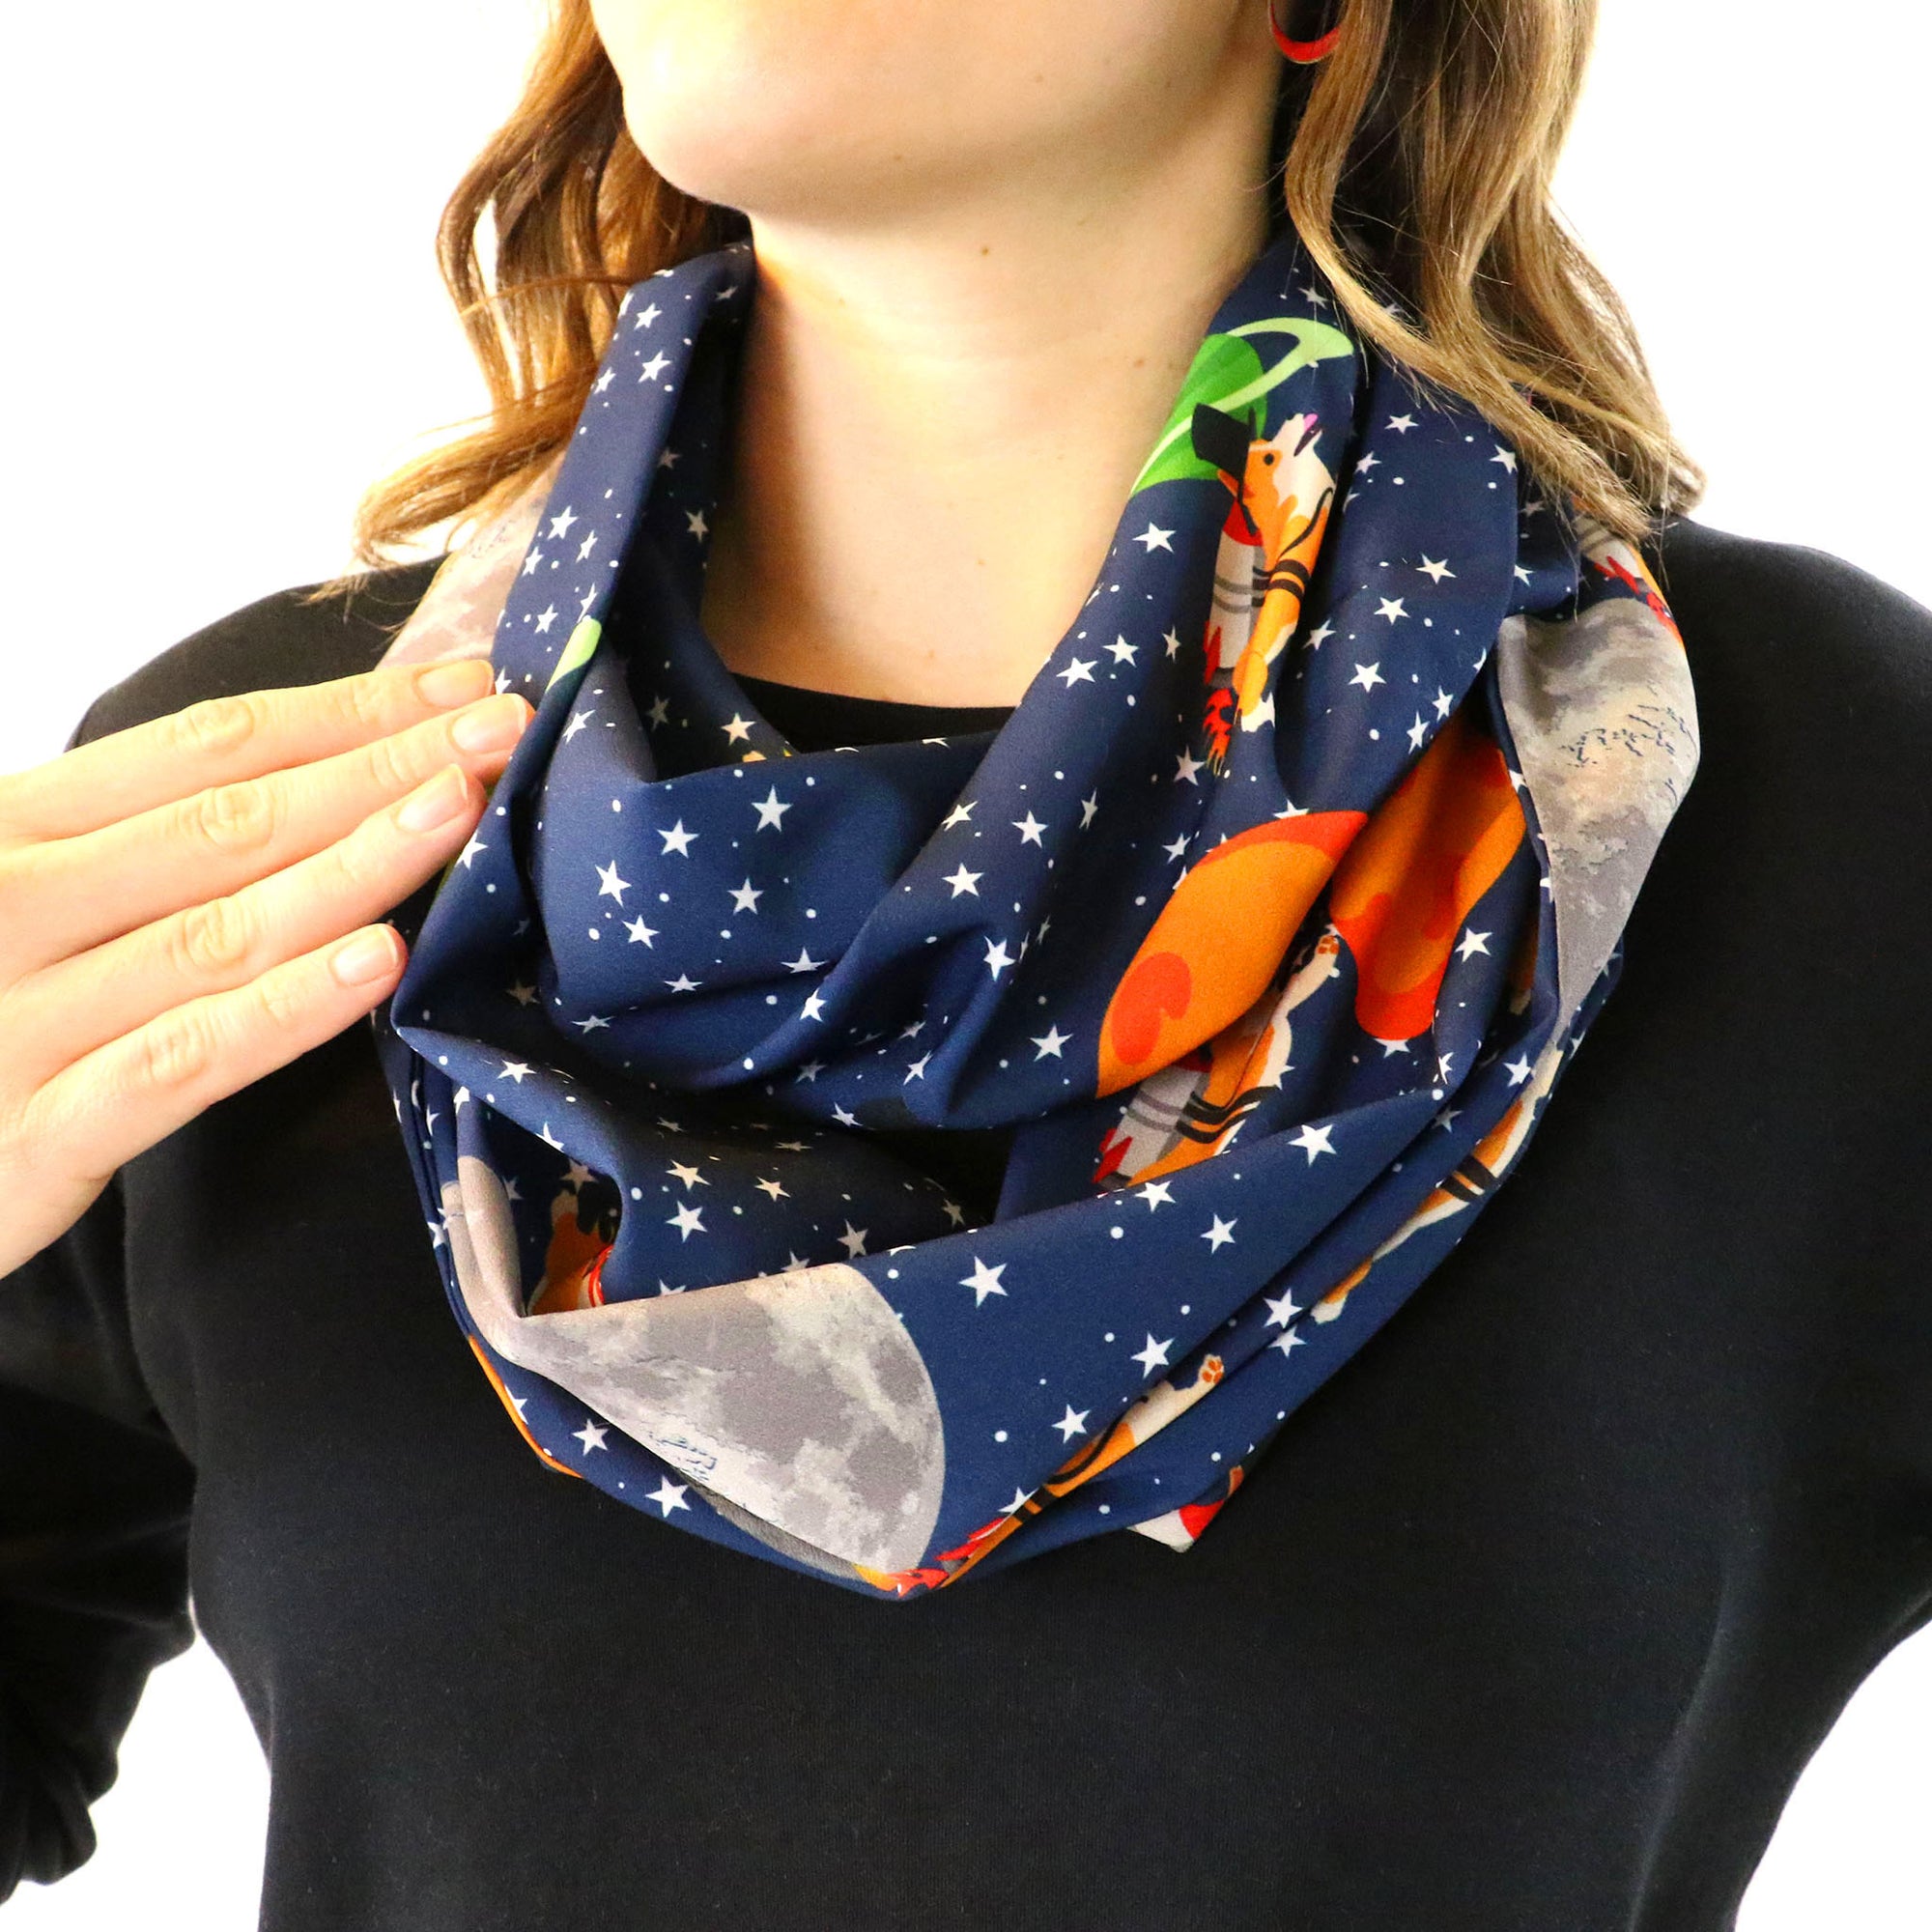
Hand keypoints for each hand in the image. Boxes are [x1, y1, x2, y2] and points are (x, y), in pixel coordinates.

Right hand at [0, 657, 532, 1277]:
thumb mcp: (13, 894)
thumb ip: (131, 843)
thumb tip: (315, 771)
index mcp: (8, 825)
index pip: (203, 750)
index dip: (345, 712)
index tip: (463, 683)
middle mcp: (5, 901)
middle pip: (227, 820)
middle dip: (378, 768)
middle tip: (506, 729)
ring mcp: (11, 1018)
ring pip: (215, 928)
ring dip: (352, 863)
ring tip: (461, 812)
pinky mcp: (26, 1137)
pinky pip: (176, 1062)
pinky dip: (279, 1010)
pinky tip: (376, 963)